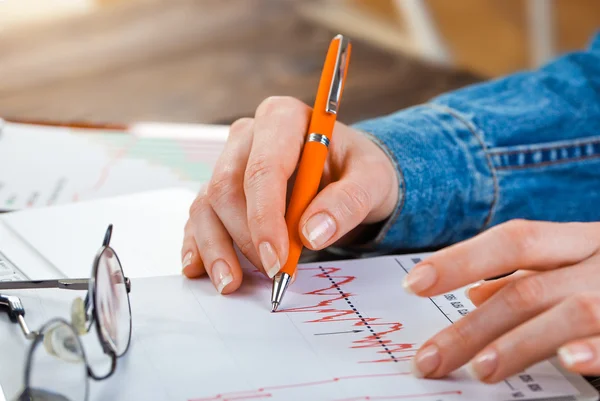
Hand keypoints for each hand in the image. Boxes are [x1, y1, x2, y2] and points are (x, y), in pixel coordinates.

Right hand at [181, 96, 398, 293]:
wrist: (347, 174)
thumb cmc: (356, 170)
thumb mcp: (372, 180)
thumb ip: (348, 201)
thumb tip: (312, 233)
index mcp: (283, 118)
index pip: (263, 168)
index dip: (265, 217)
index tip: (277, 258)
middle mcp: (248, 136)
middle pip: (227, 187)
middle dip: (245, 237)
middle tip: (273, 273)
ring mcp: (229, 162)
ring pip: (207, 205)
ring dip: (216, 247)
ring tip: (230, 283)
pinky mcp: (221, 190)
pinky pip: (201, 217)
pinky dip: (200, 245)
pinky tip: (202, 268)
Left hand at [403, 219, 599, 381]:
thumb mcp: (577, 268)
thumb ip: (529, 278)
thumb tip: (473, 294)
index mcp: (580, 243)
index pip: (513, 241)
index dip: (461, 260)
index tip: (413, 284)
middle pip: (527, 290)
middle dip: (472, 327)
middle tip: (429, 359)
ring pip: (571, 313)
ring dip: (518, 342)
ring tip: (480, 370)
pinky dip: (593, 350)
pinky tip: (567, 361)